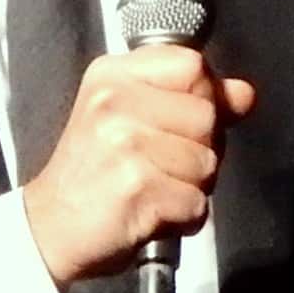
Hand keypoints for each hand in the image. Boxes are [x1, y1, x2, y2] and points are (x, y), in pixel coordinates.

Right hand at [21, 44, 256, 288]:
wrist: (50, 227)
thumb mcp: (129, 117)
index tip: (179, 122)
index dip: (202, 96)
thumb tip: (244, 93)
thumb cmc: (92, 173)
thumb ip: (190, 100)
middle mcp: (115, 102)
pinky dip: (184, 218)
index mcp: (112, 75)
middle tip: (160, 164)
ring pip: (208, 162)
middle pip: (207, 114)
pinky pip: (198, 203)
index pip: (192, 65)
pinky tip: (153, 213)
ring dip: (192, 187)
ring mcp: (126, 144)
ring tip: (154, 188)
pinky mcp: (138, 188)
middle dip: (200, 148)